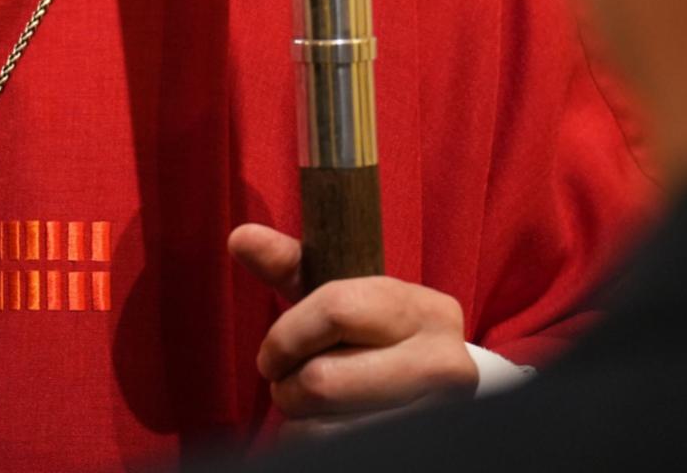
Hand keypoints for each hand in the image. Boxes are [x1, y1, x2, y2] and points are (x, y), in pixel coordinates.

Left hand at [229, 223, 477, 422]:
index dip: (285, 337)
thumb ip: (290, 266)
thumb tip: (240, 237)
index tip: (270, 356)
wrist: (433, 388)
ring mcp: (438, 411)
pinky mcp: (420, 439)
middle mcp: (445, 363)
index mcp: (427, 310)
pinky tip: (328, 427)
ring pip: (327, 428)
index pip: (335, 310)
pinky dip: (314, 442)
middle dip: (288, 388)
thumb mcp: (340, 297)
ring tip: (310, 407)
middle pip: (324, 380)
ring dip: (300, 422)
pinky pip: (338, 449)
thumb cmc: (374, 337)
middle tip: (288, 386)